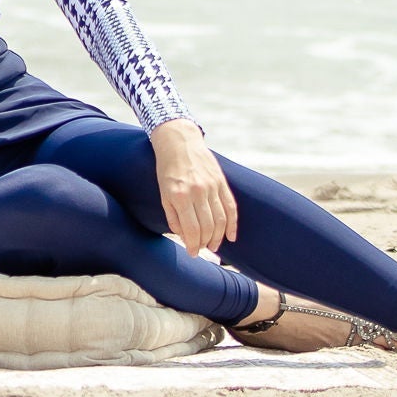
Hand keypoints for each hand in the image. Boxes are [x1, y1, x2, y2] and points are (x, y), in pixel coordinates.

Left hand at [150, 119, 235, 255]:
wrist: (179, 142)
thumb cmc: (167, 171)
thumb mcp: (163, 194)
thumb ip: (173, 217)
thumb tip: (185, 237)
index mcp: (180, 196)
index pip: (192, 230)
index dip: (193, 245)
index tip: (193, 253)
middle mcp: (198, 192)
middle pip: (208, 227)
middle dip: (206, 243)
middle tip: (203, 249)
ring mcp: (212, 186)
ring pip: (221, 220)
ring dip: (218, 237)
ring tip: (214, 246)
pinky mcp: (221, 182)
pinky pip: (231, 207)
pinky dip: (232, 224)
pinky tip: (231, 236)